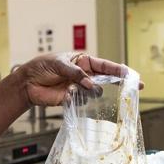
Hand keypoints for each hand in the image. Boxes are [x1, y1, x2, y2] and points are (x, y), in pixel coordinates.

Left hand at [13, 53, 134, 106]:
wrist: (28, 83)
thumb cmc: (42, 67)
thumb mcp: (59, 64)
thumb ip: (75, 73)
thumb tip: (90, 84)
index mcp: (83, 61)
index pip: (104, 65)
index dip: (118, 70)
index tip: (130, 74)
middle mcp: (84, 74)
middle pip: (107, 79)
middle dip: (120, 82)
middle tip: (135, 87)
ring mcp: (79, 87)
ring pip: (95, 92)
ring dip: (90, 91)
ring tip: (75, 88)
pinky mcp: (72, 99)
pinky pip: (82, 102)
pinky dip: (77, 99)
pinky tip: (66, 95)